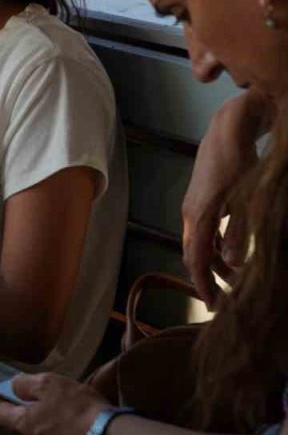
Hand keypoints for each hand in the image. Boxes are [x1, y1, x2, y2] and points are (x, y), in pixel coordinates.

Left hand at [0, 373, 110, 434]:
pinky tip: (78, 416)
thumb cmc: (76, 408)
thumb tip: (13, 386)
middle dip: (27, 407)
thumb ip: (25, 384)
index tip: (0, 391)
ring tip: (66, 403)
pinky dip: (64, 424)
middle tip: (43, 393)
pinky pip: (60, 434)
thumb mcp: (48, 384)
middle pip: (22, 421)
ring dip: (49, 416)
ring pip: (42, 428)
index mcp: (25, 423)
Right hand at [183, 90, 271, 306]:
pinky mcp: (202, 200)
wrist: (228, 129)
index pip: (195, 259)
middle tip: (224, 301)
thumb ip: (237, 231)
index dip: (203, 284)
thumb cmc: (239, 161)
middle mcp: (191, 214)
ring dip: (214, 264)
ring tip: (233, 282)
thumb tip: (229, 263)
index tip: (212, 305)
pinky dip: (215, 247)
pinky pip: (205, 232)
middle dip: (208, 279)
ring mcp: (194, 206)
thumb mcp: (243, 198)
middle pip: (194, 254)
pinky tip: (230, 254)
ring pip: (200, 244)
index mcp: (198, 215)